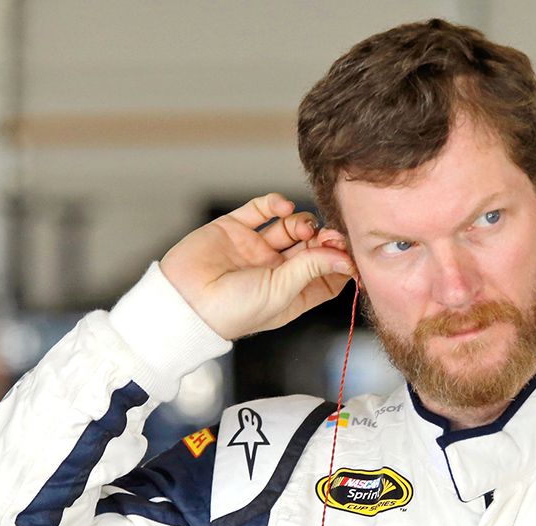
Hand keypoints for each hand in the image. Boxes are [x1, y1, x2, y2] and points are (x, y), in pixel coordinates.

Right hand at [159, 193, 354, 339]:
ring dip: (304, 223)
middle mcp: (276, 270)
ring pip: (292, 226)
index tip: (352, 253)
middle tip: (333, 235)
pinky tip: (283, 208)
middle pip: (314, 247)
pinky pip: (262, 209)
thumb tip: (346, 257)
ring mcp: (256, 248)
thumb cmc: (232, 310)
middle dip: (326, 239)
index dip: (341, 262)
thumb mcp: (281, 292)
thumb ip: (312, 268)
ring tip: (303, 229)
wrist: (184, 301)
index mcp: (291, 293)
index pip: (328, 274)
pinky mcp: (235, 227)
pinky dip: (276, 203)